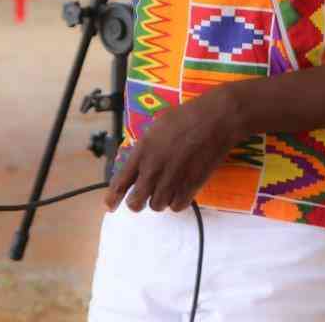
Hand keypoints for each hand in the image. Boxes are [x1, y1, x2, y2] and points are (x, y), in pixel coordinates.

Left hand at [105, 85, 243, 213]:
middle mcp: (154, 169)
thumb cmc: (185, 116)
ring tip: (166, 187)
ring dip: (159, 199)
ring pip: (157, 206)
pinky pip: (177, 206)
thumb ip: (145, 147)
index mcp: (143, 150)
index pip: (121, 181)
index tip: (110, 206)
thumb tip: (139, 163)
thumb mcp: (157, 125)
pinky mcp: (191, 187)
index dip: (113, 196)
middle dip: (136, 202)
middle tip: (142, 197)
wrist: (214, 120)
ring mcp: (172, 179)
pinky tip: (179, 191)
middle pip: (136, 202)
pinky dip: (176, 202)